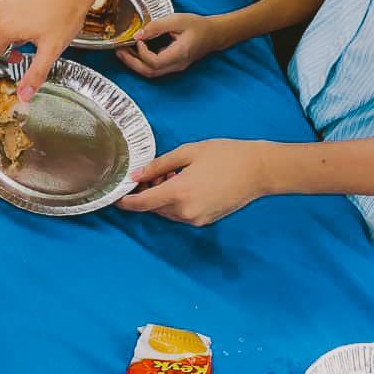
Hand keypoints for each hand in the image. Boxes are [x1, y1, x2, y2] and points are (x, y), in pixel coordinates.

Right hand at [0, 0, 93, 99]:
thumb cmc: (64, 15)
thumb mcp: (50, 50)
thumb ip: (34, 74)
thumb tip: (23, 96)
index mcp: (5, 27)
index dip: (8, 55)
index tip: (23, 53)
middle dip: (11, 38)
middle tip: (32, 39)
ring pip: (1, 16)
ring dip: (13, 22)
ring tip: (35, 22)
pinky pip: (8, 1)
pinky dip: (16, 6)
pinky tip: (34, 8)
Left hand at [116, 13, 225, 79]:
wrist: (213, 34)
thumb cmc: (198, 25)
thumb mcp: (177, 20)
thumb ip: (157, 26)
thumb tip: (138, 34)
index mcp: (180, 53)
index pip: (155, 62)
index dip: (142, 53)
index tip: (138, 39)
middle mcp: (177, 65)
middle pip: (150, 72)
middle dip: (131, 63)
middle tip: (118, 51)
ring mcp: (175, 67)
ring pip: (151, 73)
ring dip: (135, 64)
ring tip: (123, 52)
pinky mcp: (173, 65)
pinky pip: (155, 68)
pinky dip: (142, 62)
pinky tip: (135, 52)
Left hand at [118, 138, 269, 224]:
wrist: (258, 170)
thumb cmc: (225, 155)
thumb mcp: (188, 152)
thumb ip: (159, 166)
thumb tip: (136, 175)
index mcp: (179, 193)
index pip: (142, 203)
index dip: (126, 201)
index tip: (116, 197)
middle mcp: (186, 212)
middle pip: (154, 207)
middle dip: (148, 193)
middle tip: (153, 172)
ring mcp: (197, 219)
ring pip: (167, 211)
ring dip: (163, 197)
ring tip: (173, 174)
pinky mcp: (206, 220)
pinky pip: (182, 213)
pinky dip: (177, 202)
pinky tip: (185, 183)